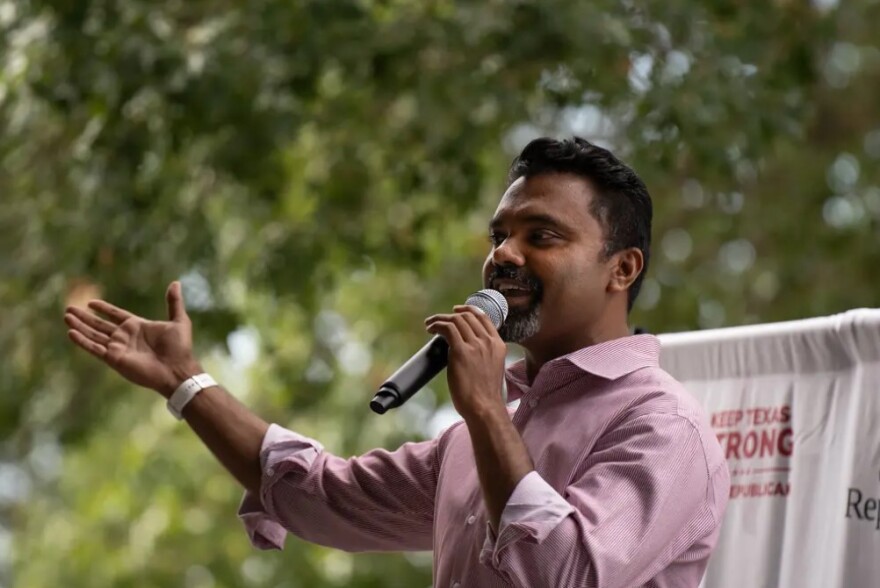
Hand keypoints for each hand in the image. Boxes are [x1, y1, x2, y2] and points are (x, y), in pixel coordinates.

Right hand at [63, 281, 200, 397]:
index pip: (116, 315)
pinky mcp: (114, 359)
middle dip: (85, 317)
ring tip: (66, 317)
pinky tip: (71, 333)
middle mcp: (125, 337)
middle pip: (100, 325)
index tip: (91, 303)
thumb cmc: (180, 348)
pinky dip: (82, 341)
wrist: (177, 369)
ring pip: (94, 335)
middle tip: (69, 309)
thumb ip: (174, 302)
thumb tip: (176, 282)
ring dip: (80, 327)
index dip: (104, 309)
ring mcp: (119, 348)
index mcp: (138, 327)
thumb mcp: (179, 320)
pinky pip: (94, 348)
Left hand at [425, 305, 507, 419]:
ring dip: (440, 319)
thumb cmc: (485, 395)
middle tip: (439, 319)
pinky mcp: (461, 351)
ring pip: (456, 320)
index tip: (457, 311)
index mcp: (498, 345)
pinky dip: (437, 325)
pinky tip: (431, 329)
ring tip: (430, 324)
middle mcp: (488, 342)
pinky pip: (447, 328)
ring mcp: (475, 345)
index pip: (484, 317)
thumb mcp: (493, 369)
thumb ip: (485, 356)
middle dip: (452, 314)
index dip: (469, 310)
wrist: (484, 407)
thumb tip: (469, 351)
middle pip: (468, 316)